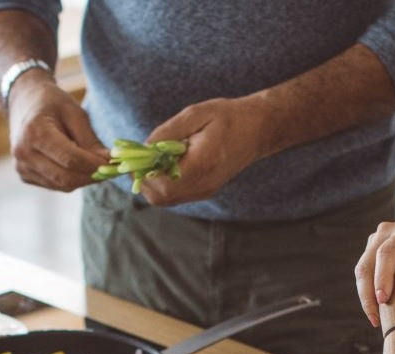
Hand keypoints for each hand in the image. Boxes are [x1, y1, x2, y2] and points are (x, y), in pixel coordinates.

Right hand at [7, 75, 109, 190]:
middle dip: (92, 176)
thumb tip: (111, 162)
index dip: (95, 165)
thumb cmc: (51, 103)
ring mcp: (22, 167)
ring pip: (62, 185)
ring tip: (96, 166)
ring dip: (84, 179)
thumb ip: (91, 140)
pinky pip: (55, 185)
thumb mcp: (75, 113)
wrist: (23, 102)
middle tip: (111, 170)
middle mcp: (24, 154)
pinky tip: (78, 166)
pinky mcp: (25, 176)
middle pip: (66, 178)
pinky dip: (72, 179)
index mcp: (34, 133)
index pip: (70, 159)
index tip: (115, 165)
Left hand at [140, 97, 269, 205]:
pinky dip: (164, 182)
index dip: (142, 173)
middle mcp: (203, 184)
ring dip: (153, 181)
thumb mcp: (196, 114)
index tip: (136, 156)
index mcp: (202, 164)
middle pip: (159, 197)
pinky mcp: (205, 191)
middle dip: (143, 179)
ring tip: (157, 158)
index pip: (161, 184)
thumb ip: (168, 132)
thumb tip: (143, 147)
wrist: (258, 130)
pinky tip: (169, 163)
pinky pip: (175, 195)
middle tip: (142, 157)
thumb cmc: (228, 117)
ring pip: (165, 199)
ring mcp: (205, 190)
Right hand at [353, 204, 394, 327]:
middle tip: (376, 320)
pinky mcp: (371, 249)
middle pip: (366, 264)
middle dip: (367, 295)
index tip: (383, 300)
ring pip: (361, 269)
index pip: (387, 253)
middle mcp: (385, 233)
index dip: (382, 277)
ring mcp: (375, 240)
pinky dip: (367, 290)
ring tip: (375, 318)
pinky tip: (376, 308)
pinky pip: (364, 271)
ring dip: (364, 296)